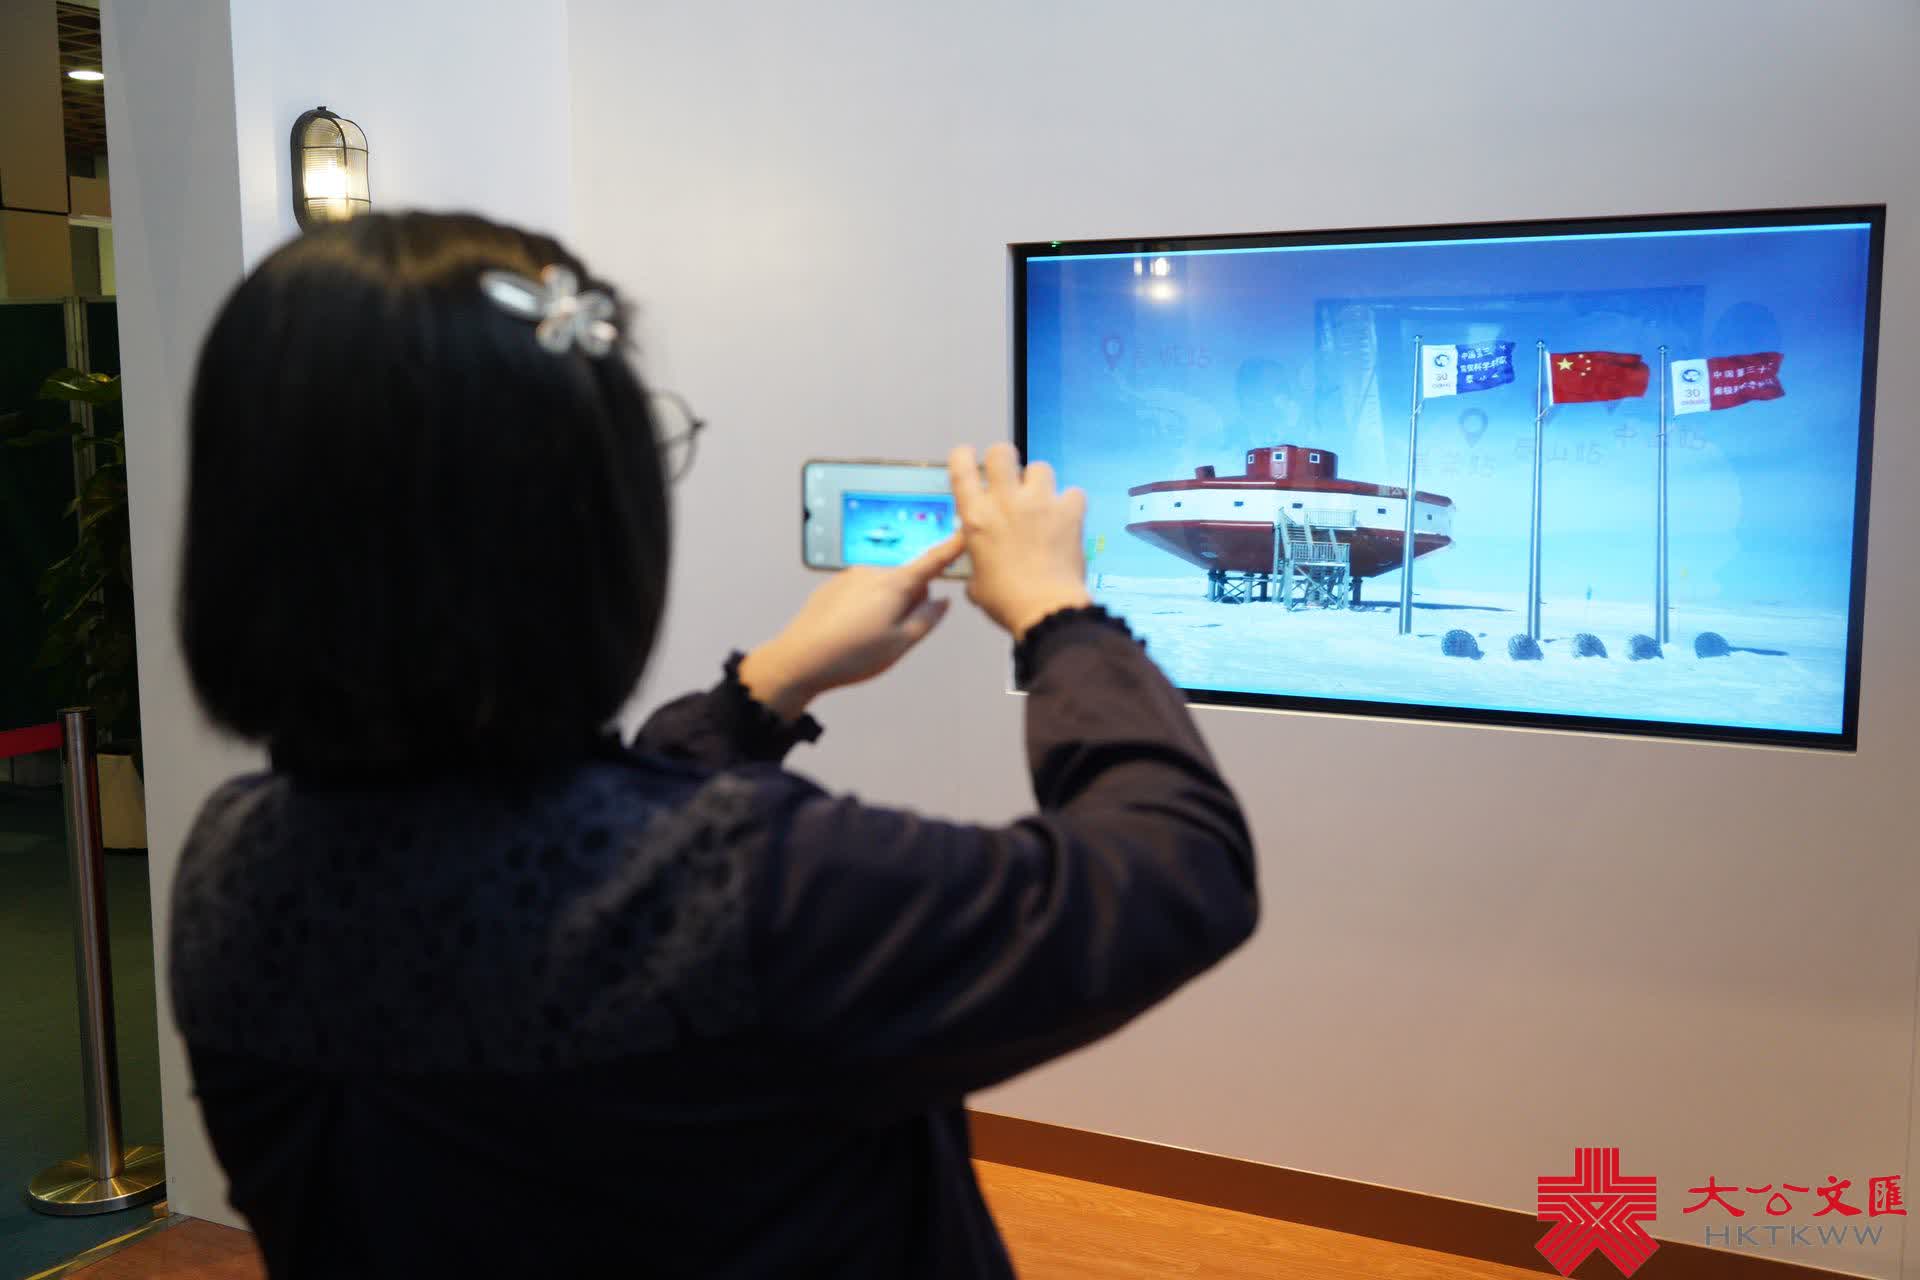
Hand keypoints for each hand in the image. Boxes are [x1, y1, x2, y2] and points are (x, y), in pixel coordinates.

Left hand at [739, 534, 965, 718]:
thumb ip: (927, 619)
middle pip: (907, 579)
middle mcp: (873, 572)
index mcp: (895, 584)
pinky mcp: (833, 586)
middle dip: (910, 600)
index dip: (952, 549)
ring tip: (867, 638)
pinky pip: (861, 591)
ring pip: (883, 587)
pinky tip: (850, 632)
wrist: (799, 659)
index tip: (966, 534)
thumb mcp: (901, 643)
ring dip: (885, 605)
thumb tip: (943, 602)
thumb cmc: (851, 655)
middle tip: (896, 634)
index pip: (932, 562)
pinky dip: (864, 607)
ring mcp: (850, 577)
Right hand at [949, 443, 1092, 639]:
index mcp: (976, 517)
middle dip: (1004, 459)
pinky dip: (1070, 502)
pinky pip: (1073, 492)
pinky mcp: (1069, 512)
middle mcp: (1006, 502)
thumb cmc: (1007, 601)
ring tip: (1041, 501)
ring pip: (1039, 467)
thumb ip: (978, 563)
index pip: (961, 468)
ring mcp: (1039, 503)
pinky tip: (1067, 517)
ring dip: (1039, 482)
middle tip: (1008, 476)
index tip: (967, 456)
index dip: (963, 456)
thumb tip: (980, 567)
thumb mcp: (977, 582)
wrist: (1045, 610)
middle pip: (1002, 452)